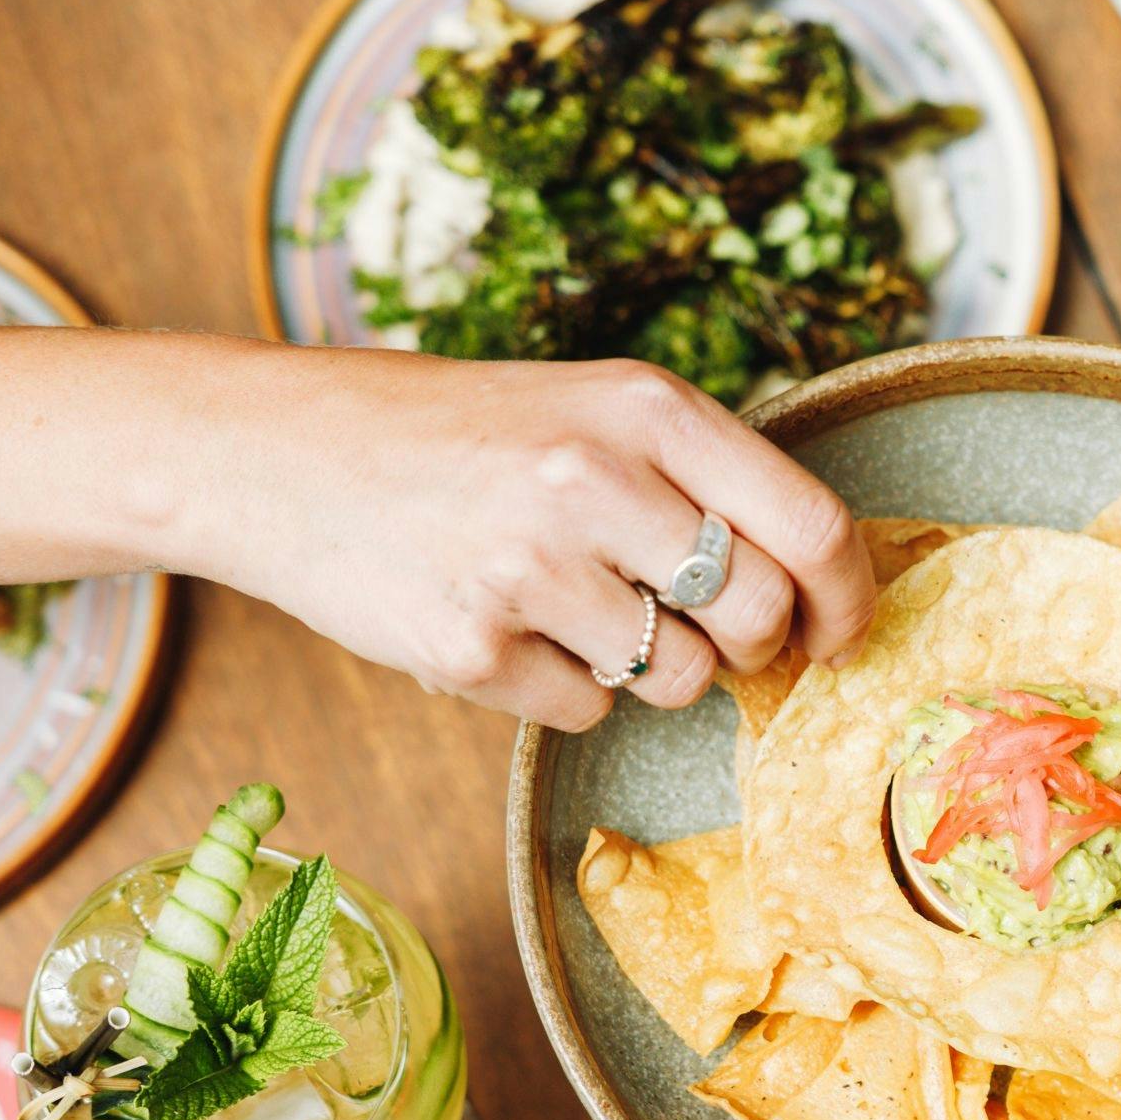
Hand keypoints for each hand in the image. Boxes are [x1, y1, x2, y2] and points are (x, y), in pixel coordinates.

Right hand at [199, 343, 875, 729]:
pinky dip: (565, 688)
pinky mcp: (470, 647)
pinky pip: (587, 709)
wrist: (272, 450)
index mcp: (646, 410)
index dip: (848, 598)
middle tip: (714, 634)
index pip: (812, 525)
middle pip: (761, 618)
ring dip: (654, 666)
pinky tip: (509, 625)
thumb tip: (816, 587)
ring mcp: (530, 567)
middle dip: (756, 647)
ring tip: (579, 606)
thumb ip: (701, 479)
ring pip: (681, 678)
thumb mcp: (592, 410)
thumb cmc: (458, 435)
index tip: (842, 630)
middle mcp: (596, 480)